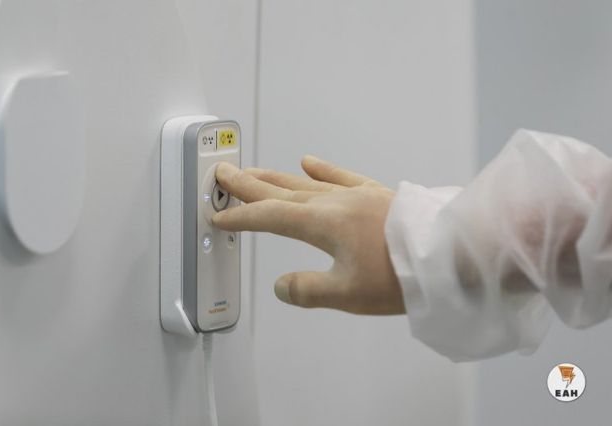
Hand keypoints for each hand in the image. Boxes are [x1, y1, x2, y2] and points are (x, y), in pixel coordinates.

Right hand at [212, 155, 404, 314]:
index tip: (219, 216)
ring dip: (277, 177)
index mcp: (322, 223)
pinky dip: (324, 170)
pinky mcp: (375, 195)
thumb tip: (281, 285)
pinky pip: (342, 178)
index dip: (241, 217)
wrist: (449, 257)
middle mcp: (334, 203)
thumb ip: (307, 289)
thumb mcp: (346, 293)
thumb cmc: (400, 276)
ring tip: (254, 171)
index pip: (269, 217)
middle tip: (224, 174)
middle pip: (281, 191)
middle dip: (249, 185)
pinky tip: (310, 163)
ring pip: (306, 183)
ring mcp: (355, 195)